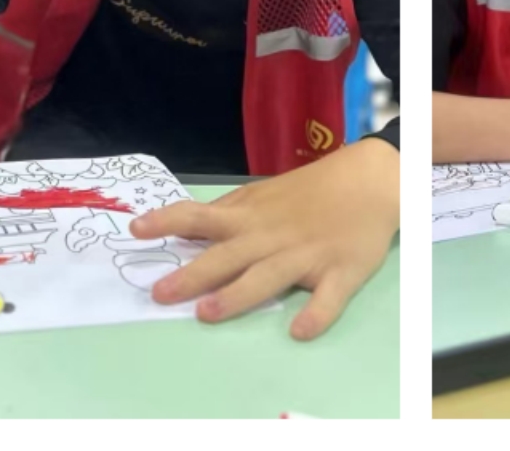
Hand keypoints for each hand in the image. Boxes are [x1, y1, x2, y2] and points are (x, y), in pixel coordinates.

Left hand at [130, 134, 398, 340]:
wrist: (373, 179)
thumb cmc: (314, 190)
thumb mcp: (269, 193)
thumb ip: (234, 211)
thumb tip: (194, 224)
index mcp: (254, 215)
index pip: (202, 217)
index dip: (168, 222)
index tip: (136, 230)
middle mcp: (273, 235)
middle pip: (228, 255)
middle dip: (193, 273)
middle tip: (160, 293)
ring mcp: (306, 254)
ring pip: (268, 277)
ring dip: (238, 295)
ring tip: (209, 313)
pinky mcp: (340, 272)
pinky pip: (327, 298)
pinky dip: (315, 314)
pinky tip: (300, 330)